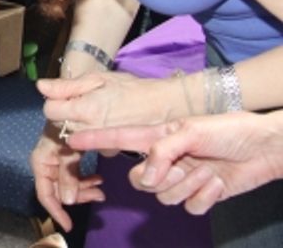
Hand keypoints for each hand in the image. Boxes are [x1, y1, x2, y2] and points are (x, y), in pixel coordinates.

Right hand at [31, 126, 105, 231]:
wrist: (78, 100)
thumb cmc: (69, 120)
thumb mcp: (69, 148)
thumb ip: (67, 173)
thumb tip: (66, 200)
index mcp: (42, 158)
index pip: (44, 191)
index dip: (55, 210)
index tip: (68, 224)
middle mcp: (47, 159)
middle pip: (57, 189)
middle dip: (77, 197)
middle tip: (98, 196)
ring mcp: (57, 157)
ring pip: (68, 184)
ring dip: (83, 190)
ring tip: (101, 189)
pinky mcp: (67, 154)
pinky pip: (74, 174)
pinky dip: (85, 181)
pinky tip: (98, 178)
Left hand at [39, 72, 184, 131]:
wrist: (163, 107)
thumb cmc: (130, 88)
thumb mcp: (98, 79)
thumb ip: (67, 86)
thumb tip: (41, 86)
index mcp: (85, 109)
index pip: (50, 111)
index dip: (54, 101)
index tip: (65, 96)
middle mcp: (90, 130)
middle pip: (59, 125)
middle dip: (65, 114)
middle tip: (81, 104)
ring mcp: (100, 144)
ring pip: (73, 136)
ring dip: (77, 126)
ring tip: (94, 112)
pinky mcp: (110, 153)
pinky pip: (90, 144)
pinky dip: (92, 136)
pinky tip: (104, 124)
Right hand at [67, 112, 282, 214]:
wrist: (264, 146)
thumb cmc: (229, 129)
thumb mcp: (191, 131)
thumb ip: (162, 151)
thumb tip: (148, 176)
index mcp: (157, 135)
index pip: (119, 138)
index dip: (95, 139)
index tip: (72, 139)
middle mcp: (165, 158)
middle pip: (139, 178)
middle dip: (157, 177)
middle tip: (178, 166)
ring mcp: (181, 178)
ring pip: (163, 196)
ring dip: (187, 184)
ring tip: (207, 169)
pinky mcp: (199, 195)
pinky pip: (189, 206)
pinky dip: (203, 196)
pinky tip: (216, 182)